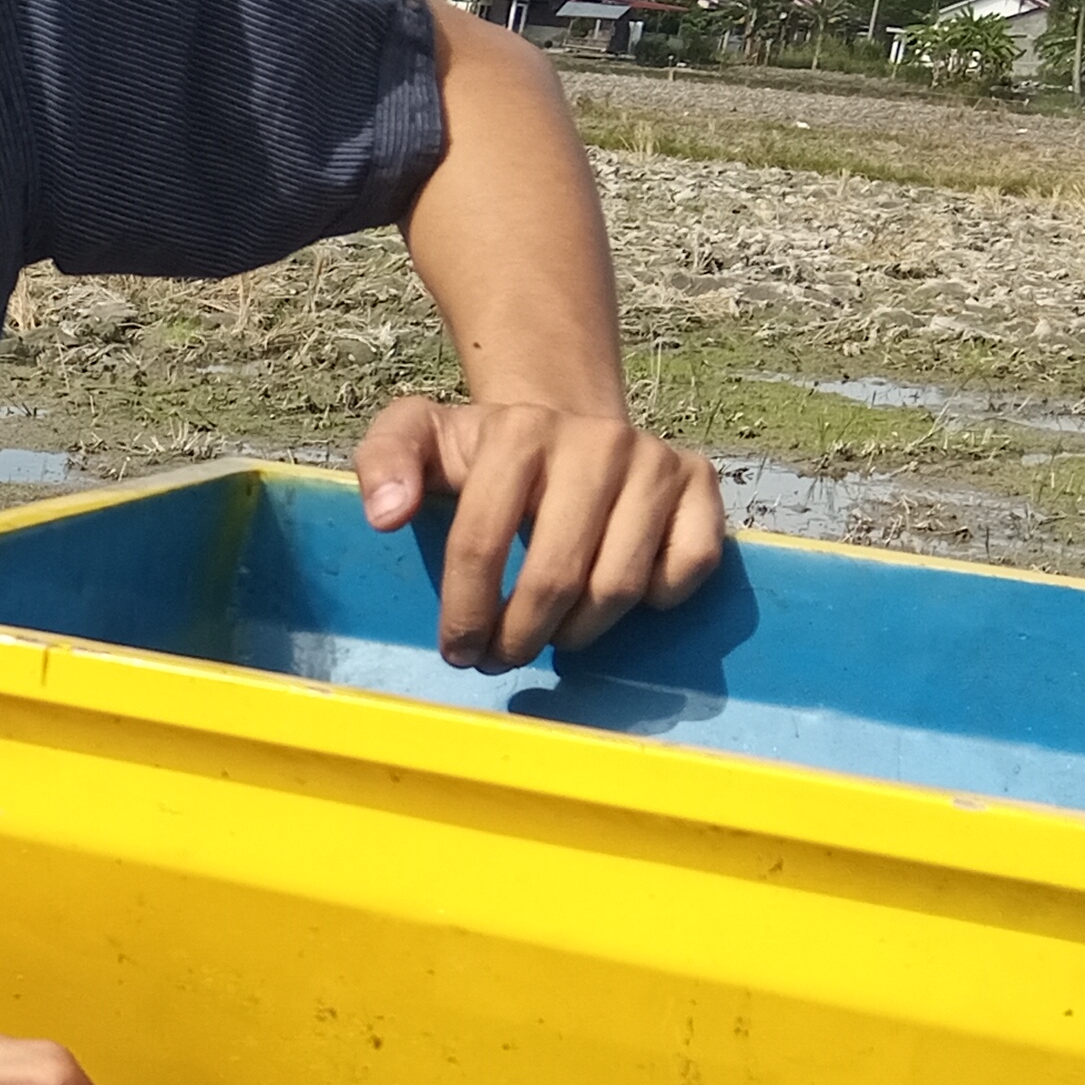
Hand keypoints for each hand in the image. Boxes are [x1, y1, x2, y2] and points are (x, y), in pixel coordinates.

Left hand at [354, 397, 725, 673]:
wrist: (562, 426)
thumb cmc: (482, 453)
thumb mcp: (416, 439)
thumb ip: (384, 463)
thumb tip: (386, 515)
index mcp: (519, 431)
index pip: (480, 542)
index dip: (465, 612)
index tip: (457, 651)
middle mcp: (596, 440)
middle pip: (557, 577)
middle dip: (520, 638)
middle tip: (501, 658)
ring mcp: (655, 460)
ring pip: (621, 585)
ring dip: (578, 633)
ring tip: (549, 636)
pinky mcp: (700, 480)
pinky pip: (689, 567)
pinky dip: (655, 602)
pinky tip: (614, 599)